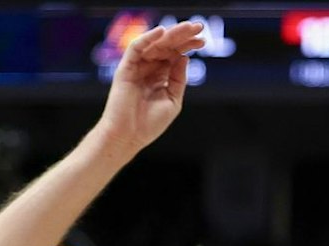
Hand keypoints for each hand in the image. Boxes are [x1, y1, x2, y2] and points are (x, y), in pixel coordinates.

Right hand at [96, 22, 204, 153]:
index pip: (175, 54)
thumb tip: (184, 57)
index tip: (203, 41)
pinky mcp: (125, 68)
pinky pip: (136, 48)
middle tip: (199, 26)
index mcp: (160, 75)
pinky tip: (162, 32)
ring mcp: (137, 67)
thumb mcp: (172, 99)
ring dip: (171, 34)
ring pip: (154, 44)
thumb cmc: (149, 124)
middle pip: (167, 46)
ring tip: (188, 28)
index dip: (188, 46)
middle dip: (183, 35)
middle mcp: (149, 68)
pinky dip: (148, 38)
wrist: (129, 136)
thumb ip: (178, 78)